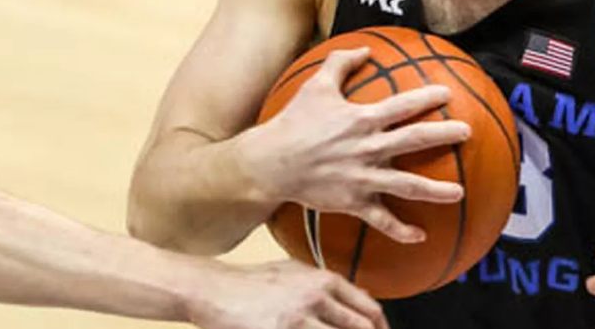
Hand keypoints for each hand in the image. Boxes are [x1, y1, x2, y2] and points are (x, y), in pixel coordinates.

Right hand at [188, 259, 387, 328]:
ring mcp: (299, 318)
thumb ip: (328, 286)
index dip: (381, 328)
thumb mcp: (296, 272)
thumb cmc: (251, 281)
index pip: (369, 308)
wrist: (214, 289)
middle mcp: (317, 297)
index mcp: (325, 280)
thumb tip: (361, 297)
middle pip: (361, 328)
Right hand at [241, 48, 471, 242]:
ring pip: (407, 185)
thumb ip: (340, 63)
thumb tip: (365, 48)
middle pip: (415, 139)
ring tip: (460, 193)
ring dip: (435, 191)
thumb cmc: (293, 123)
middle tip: (467, 132)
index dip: (427, 98)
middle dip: (444, 134)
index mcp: (362, 119)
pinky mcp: (353, 201)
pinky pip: (381, 219)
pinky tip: (421, 236)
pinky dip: (401, 230)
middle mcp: (368, 147)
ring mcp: (363, 177)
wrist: (270, 163)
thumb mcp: (316, 86)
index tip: (449, 94)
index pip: (403, 105)